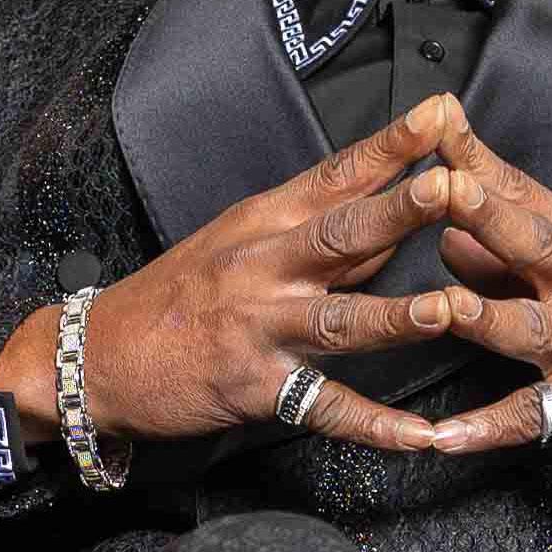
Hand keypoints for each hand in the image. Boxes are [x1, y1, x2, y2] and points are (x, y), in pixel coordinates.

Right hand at [0, 98, 475, 454]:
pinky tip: (424, 438)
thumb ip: (317, 233)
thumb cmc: (179, 294)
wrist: (98, 357)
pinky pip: (327, 409)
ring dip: (394, 316)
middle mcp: (263, 267)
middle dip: (398, 210)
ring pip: (338, 320)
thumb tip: (394, 218)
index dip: (390, 145)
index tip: (442, 113)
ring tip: (447, 308)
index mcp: (263, 221)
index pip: (336, 174)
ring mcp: (260, 329)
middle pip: (341, 234)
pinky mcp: (257, 388)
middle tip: (452, 186)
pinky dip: (377, 428)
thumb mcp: (238, 241)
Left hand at [421, 110, 551, 458]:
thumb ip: (525, 250)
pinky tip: (442, 439)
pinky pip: (531, 417)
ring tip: (439, 308)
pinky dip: (485, 430)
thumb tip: (448, 235)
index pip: (524, 190)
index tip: (433, 119)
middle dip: (485, 213)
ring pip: (527, 328)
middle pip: (529, 241)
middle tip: (441, 186)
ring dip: (482, 316)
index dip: (476, 156)